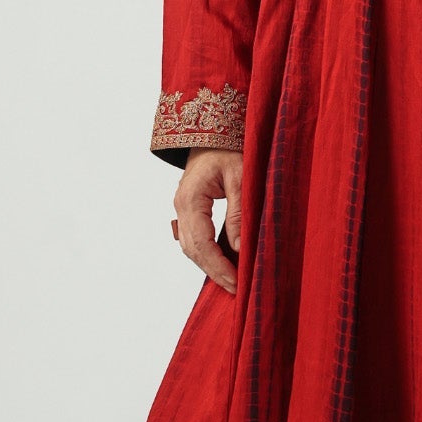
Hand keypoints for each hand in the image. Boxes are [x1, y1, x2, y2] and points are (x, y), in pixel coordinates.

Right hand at [172, 149, 242, 294]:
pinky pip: (194, 237)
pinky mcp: (189, 208)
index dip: (218, 266)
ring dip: (209, 264)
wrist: (213, 132)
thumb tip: (239, 247)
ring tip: (231, 281)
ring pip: (191, 245)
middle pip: (193, 249)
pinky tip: (222, 263)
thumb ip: (238, 212)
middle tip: (236, 290)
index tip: (236, 282)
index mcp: (191, 198)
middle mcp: (181, 205)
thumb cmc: (229, 148)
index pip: (201, 243)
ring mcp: (182, 207)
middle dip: (214, 271)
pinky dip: (206, 252)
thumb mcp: (240, 177)